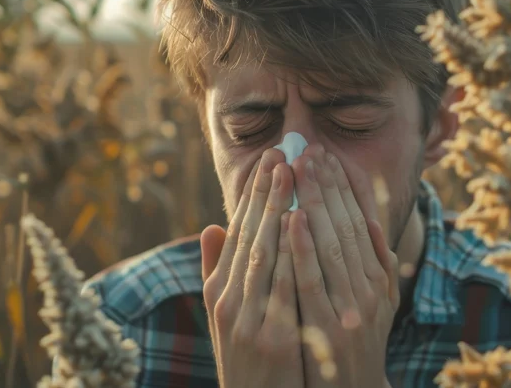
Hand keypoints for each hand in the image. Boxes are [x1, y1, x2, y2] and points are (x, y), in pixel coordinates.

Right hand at [200, 149, 303, 387]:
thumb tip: (212, 227)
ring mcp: (247, 320)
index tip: (267, 161)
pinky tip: (298, 222)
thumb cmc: (248, 358)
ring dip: (275, 209)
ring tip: (288, 172)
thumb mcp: (225, 316)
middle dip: (264, 192)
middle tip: (278, 152)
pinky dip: (289, 251)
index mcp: (219, 292)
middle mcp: (228, 302)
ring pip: (262, 252)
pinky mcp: (269, 338)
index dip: (252, 195)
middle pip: (248, 236)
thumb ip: (218, 272)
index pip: (237, 233)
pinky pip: (282, 286)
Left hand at [289, 145, 399, 387]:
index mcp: (379, 280)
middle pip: (347, 226)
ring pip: (332, 245)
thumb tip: (371, 220)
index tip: (329, 157)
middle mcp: (370, 289)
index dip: (345, 188)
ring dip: (316, 204)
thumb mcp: (378, 304)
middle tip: (310, 149)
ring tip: (299, 169)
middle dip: (329, 185)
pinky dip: (302, 248)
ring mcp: (351, 308)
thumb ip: (378, 264)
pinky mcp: (328, 327)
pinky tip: (291, 218)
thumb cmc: (358, 346)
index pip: (361, 224)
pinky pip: (312, 281)